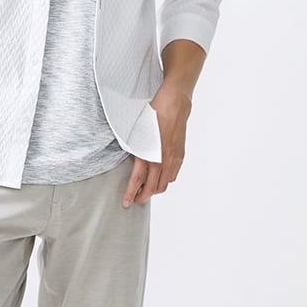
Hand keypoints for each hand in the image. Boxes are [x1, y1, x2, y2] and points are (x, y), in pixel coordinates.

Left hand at [121, 84, 190, 205]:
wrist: (174, 103)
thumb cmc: (153, 114)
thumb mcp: (137, 132)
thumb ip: (135, 151)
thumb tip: (132, 164)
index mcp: (147, 154)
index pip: (138, 181)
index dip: (131, 194)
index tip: (126, 202)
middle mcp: (161, 159)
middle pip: (153, 188)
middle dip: (143, 196)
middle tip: (135, 198)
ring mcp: (172, 159)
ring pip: (164, 185)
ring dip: (155, 190)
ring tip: (146, 189)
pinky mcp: (180, 155)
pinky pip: (173, 175)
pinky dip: (165, 180)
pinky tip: (159, 176)